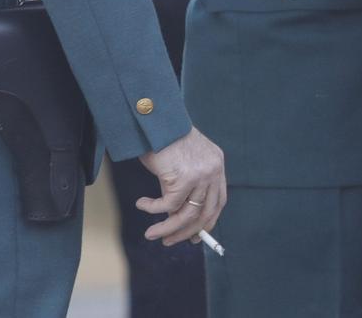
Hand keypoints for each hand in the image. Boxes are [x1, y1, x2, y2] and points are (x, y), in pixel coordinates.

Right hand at [136, 127, 225, 245]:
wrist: (154, 119)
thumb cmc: (163, 137)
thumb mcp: (183, 160)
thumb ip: (187, 183)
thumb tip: (176, 215)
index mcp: (216, 164)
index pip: (219, 201)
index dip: (207, 221)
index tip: (195, 235)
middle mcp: (213, 170)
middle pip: (204, 213)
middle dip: (186, 232)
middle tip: (169, 241)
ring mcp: (200, 175)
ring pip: (185, 214)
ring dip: (166, 228)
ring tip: (151, 234)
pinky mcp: (183, 178)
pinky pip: (168, 205)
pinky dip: (152, 208)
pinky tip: (142, 204)